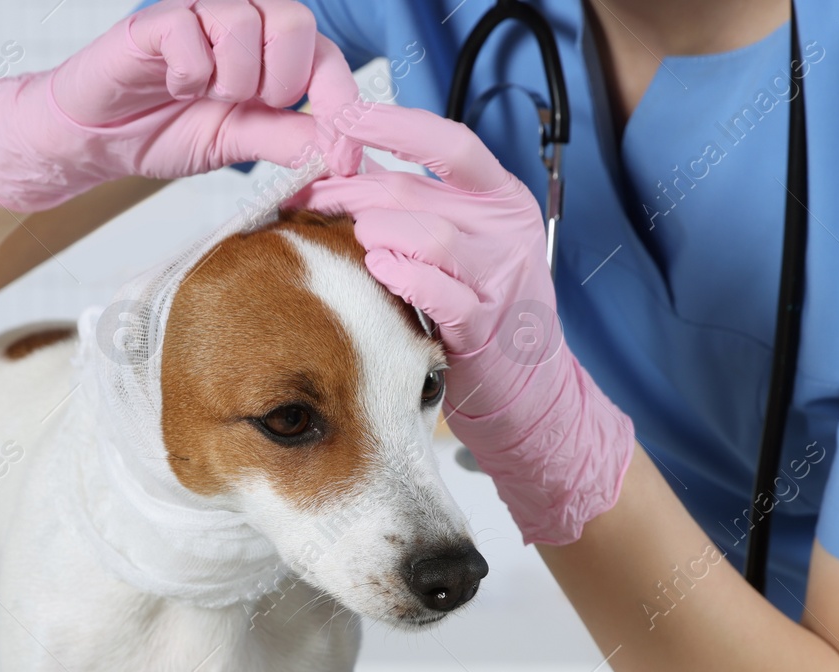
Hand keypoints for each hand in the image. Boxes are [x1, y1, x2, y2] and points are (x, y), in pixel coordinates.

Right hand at [0, 0, 362, 212]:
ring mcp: (198, 15)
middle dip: (281, 81)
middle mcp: (241, 22)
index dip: (340, 100)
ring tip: (205, 96)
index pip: (325, 56)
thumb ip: (294, 143)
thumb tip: (350, 159)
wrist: (100, 141)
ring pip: (245, 21)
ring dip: (231, 78)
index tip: (343, 152)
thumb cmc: (167, 130)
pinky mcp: (157, 20)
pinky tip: (173, 85)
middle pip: (296, 20)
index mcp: (269, 51)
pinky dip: (190, 72)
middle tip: (250, 107)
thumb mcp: (242, 144)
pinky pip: (191, 30)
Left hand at [295, 103, 633, 544]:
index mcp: (498, 196)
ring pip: (428, 235)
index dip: (394, 124)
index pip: (449, 143)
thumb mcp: (452, 239)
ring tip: (355, 248)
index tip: (345, 117)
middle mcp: (505, 228)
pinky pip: (440, 293)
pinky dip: (401, 280)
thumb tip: (340, 150)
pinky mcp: (486, 324)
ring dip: (375, 237)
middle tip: (312, 202)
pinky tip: (378, 275)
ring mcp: (501, 276)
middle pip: (416, 192)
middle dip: (353, 195)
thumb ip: (405, 195)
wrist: (526, 388)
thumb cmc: (475, 306)